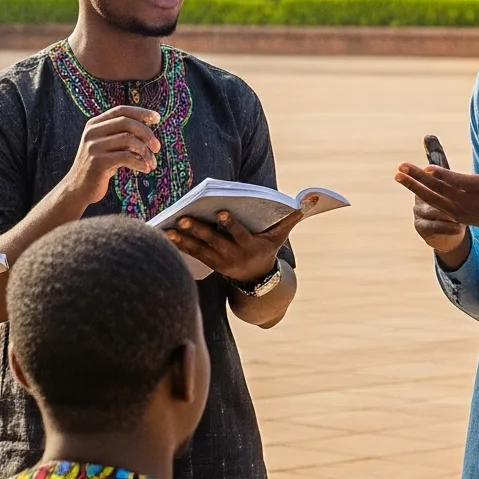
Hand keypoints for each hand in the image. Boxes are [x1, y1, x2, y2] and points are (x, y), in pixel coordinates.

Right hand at [64, 106, 161, 207]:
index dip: (141, 112)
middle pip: (127, 123)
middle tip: (157, 147)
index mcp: (94, 124)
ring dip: (145, 152)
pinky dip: (140, 163)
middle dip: (146, 133)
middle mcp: (92, 132)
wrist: (78, 189)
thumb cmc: (99, 166)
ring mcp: (94, 147)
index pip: (121, 111)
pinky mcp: (98, 162)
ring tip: (152, 163)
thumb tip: (149, 129)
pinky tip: (146, 169)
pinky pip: (126, 157)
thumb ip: (121, 135)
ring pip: (129, 140)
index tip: (157, 118)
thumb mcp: (107, 146)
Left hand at [166, 206, 297, 284]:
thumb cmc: (268, 249)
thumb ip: (292, 216)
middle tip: (184, 218)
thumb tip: (311, 198)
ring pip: (199, 249)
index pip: (239, 234)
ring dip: (183, 239)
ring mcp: (220, 262)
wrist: (258, 280)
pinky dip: (180, 245)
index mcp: (250, 246)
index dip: (230, 224)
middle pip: (214, 242)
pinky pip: (193, 254)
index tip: (220, 212)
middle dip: (198, 230)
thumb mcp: (281, 236)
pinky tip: (167, 235)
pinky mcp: (210, 264)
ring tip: (168, 228)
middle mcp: (234, 256)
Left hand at [392, 126, 478, 237]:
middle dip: (418, 178)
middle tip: (400, 167)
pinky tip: (409, 185)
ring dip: (414, 187)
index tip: (427, 167)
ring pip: (433, 198)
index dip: (443, 175)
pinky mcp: (457, 216)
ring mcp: (461, 211)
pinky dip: (422, 195)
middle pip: (439, 189)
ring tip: (397, 175)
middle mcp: (469, 202)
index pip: (459, 182)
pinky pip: (436, 205)